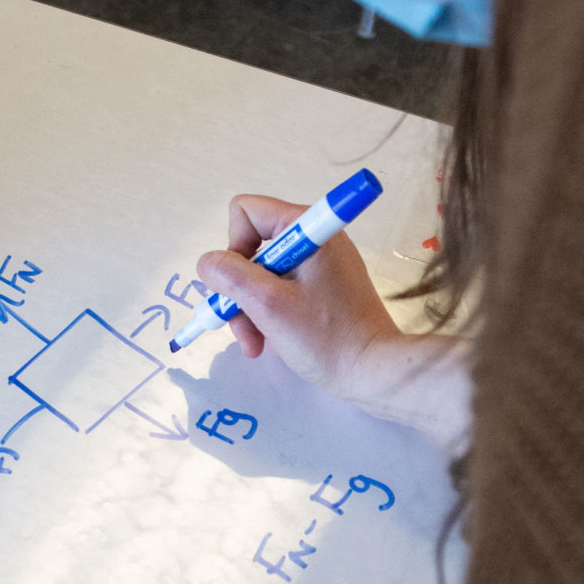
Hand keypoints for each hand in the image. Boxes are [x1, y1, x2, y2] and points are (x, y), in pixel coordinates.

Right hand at [197, 195, 399, 390]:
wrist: (375, 371)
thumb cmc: (326, 337)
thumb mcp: (269, 305)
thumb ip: (231, 276)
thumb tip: (208, 263)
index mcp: (307, 229)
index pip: (247, 212)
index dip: (233, 246)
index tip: (240, 285)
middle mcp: (314, 239)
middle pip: (252, 249)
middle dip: (239, 291)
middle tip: (243, 330)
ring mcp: (320, 265)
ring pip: (262, 276)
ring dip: (250, 311)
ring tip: (257, 346)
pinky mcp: (324, 289)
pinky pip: (281, 291)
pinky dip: (270, 316)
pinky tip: (272, 343)